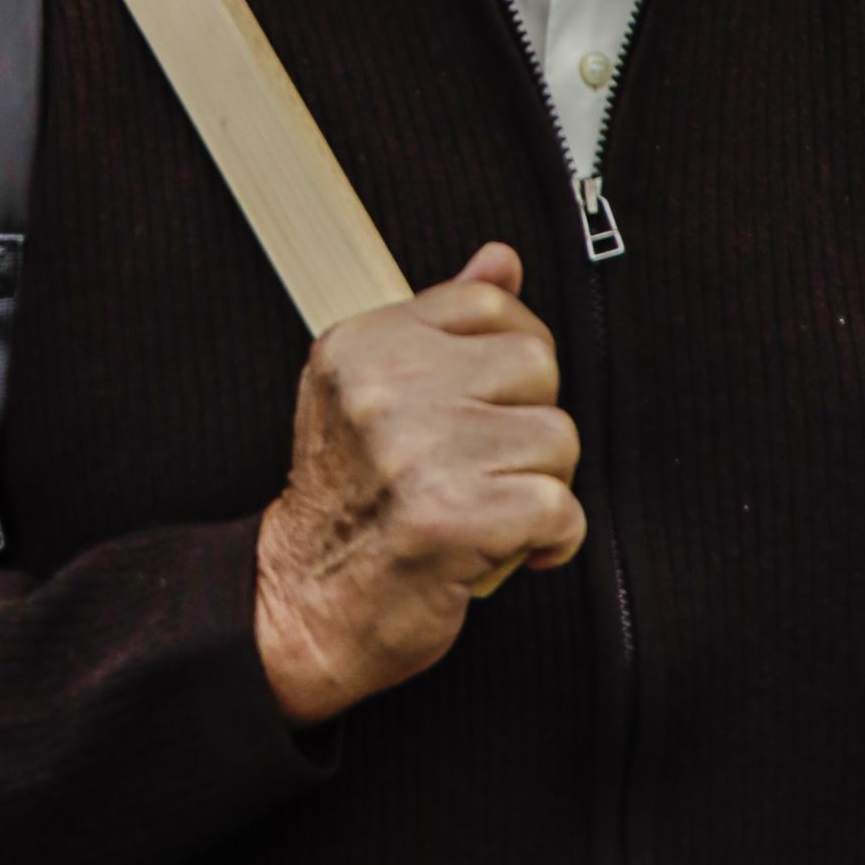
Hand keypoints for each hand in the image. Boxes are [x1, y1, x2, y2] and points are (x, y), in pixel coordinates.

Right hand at [253, 242, 584, 724]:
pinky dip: (551, 540)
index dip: (513, 357)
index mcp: (362, 346)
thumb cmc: (346, 504)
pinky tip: (506, 548)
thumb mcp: (370, 392)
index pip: (488, 303)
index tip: (494, 403)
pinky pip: (561, 509)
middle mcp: (384, 388)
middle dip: (529, 423)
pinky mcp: (452, 515)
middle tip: (485, 467)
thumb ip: (439, 322)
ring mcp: (417, 450)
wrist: (303, 606)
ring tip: (486, 509)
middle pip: (536, 365)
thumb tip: (501, 258)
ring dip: (539, 487)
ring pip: (557, 438)